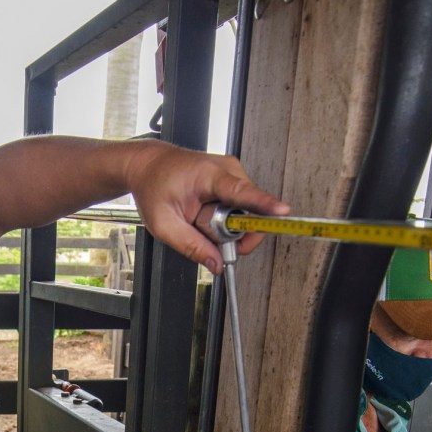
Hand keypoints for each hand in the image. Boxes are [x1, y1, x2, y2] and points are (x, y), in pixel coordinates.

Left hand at [121, 141, 288, 273]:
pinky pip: (240, 209)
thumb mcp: (164, 225)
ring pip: (244, 214)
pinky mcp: (234, 180)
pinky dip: (224, 218)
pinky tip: (206, 212)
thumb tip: (217, 265)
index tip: (283, 212)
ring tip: (199, 216)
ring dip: (224, 226)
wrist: (149, 166)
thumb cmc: (154, 187)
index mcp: (207, 175)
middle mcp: (227, 170)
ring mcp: (233, 173)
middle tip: (201, 228)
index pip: (242, 192)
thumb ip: (192, 247)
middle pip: (247, 213)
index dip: (264, 204)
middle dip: (228, 232)